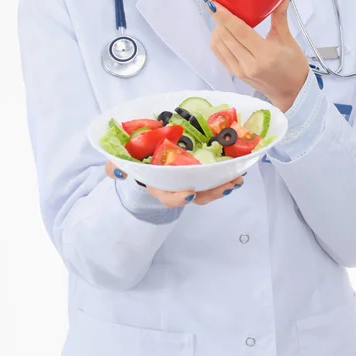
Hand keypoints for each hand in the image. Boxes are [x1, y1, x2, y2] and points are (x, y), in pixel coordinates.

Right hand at [104, 161, 244, 206]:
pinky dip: (226, 177)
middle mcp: (176, 187)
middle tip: (227, 186)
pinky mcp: (200, 175)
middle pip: (195, 197)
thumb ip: (116, 165)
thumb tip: (117, 171)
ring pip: (208, 191)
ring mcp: (190, 182)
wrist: (146, 157)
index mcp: (158, 185)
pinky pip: (214, 180)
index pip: (167, 196)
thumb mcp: (124, 161)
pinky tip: (238, 171)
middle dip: (212, 193)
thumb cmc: (138, 160)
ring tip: (237, 180)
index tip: (189, 194)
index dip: (178, 198)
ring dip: (223, 187)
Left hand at [206, 0, 308, 111]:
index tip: (214, 2)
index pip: (239, 31)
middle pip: (226, 36)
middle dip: (218, 18)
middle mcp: (249, 64)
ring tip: (220, 16)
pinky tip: (221, 31)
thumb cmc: (293, 66)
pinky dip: (217, 40)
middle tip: (215, 2)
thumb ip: (280, 16)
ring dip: (217, 28)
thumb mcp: (288, 40)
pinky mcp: (234, 74)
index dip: (224, 15)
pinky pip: (219, 53)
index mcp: (265, 54)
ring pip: (219, 44)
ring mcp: (240, 70)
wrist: (291, 92)